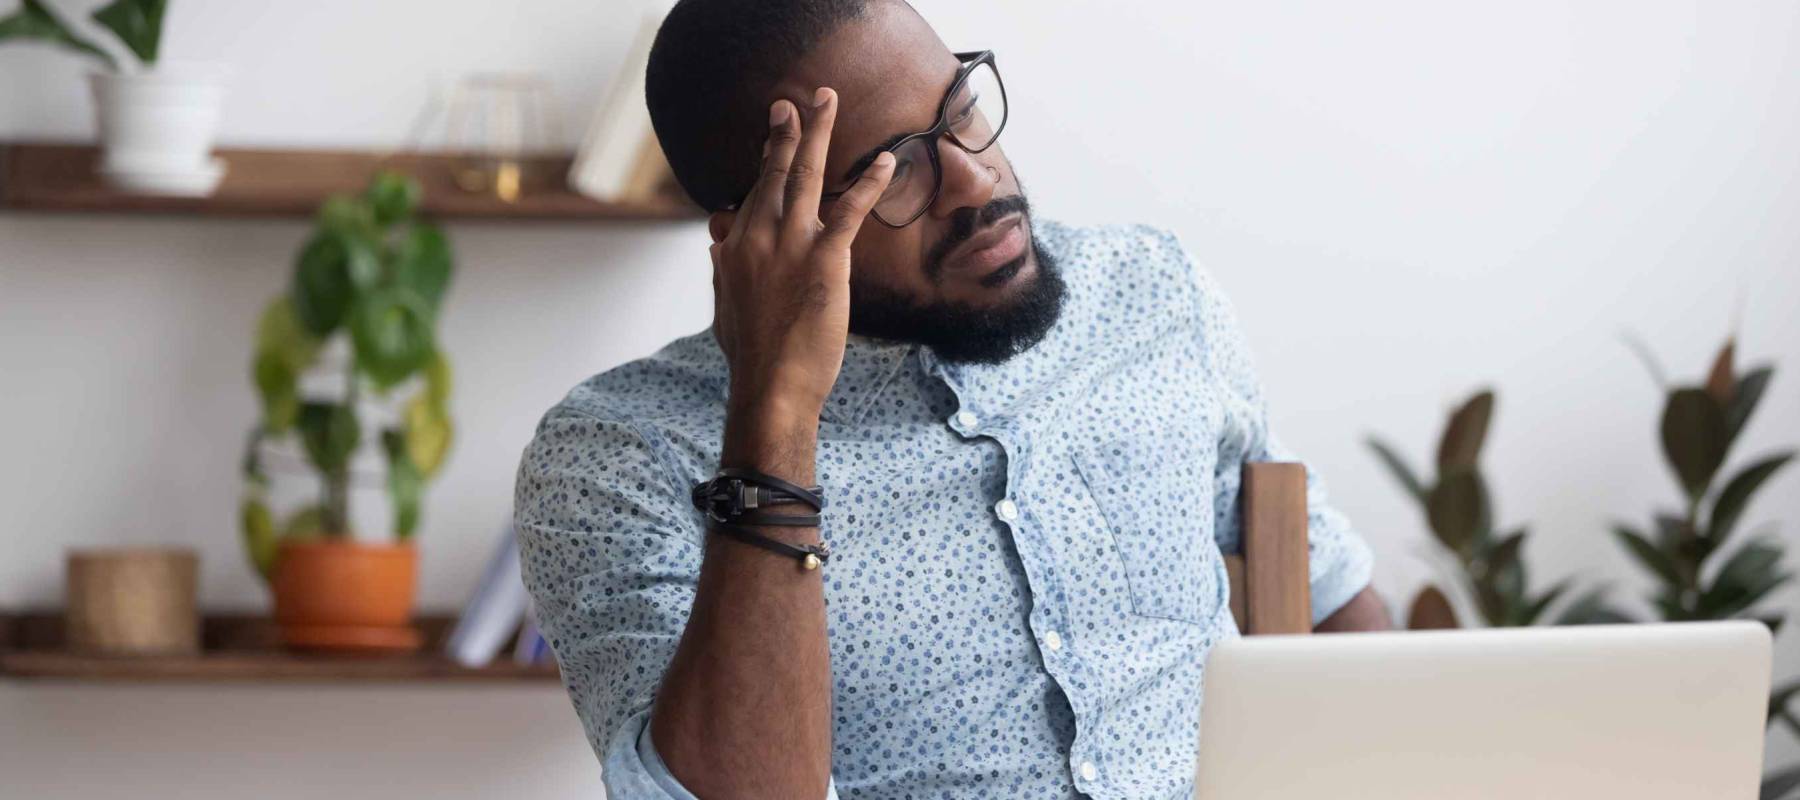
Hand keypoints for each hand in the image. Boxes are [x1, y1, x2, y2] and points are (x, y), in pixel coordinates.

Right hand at [708, 87, 896, 424]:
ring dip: (817, 133)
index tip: (772, 141)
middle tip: (792, 102)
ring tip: (825, 101)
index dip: (765, 167)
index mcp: (733, 249)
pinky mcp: (823, 259)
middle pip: (773, 173)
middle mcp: (757, 237)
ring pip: (804, 175)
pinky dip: (869, 183)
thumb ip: (721, 272)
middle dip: (784, 133)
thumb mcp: (724, 308)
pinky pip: (849, 210)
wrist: (771, 386)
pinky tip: (886, 162)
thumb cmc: (752, 357)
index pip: (751, 197)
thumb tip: (716, 246)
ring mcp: (789, 245)